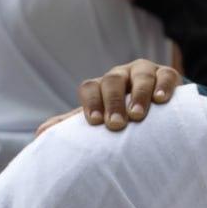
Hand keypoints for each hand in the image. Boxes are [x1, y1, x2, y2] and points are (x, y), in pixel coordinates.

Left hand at [35, 59, 179, 135]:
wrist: (154, 112)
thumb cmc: (119, 118)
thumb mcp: (97, 121)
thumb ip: (71, 127)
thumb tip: (40, 134)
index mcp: (100, 87)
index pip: (90, 88)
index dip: (91, 103)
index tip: (95, 123)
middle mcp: (120, 76)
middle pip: (112, 81)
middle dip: (113, 102)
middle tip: (115, 125)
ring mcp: (144, 73)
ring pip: (140, 76)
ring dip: (139, 95)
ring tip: (138, 116)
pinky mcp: (167, 74)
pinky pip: (166, 75)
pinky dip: (163, 86)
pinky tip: (161, 101)